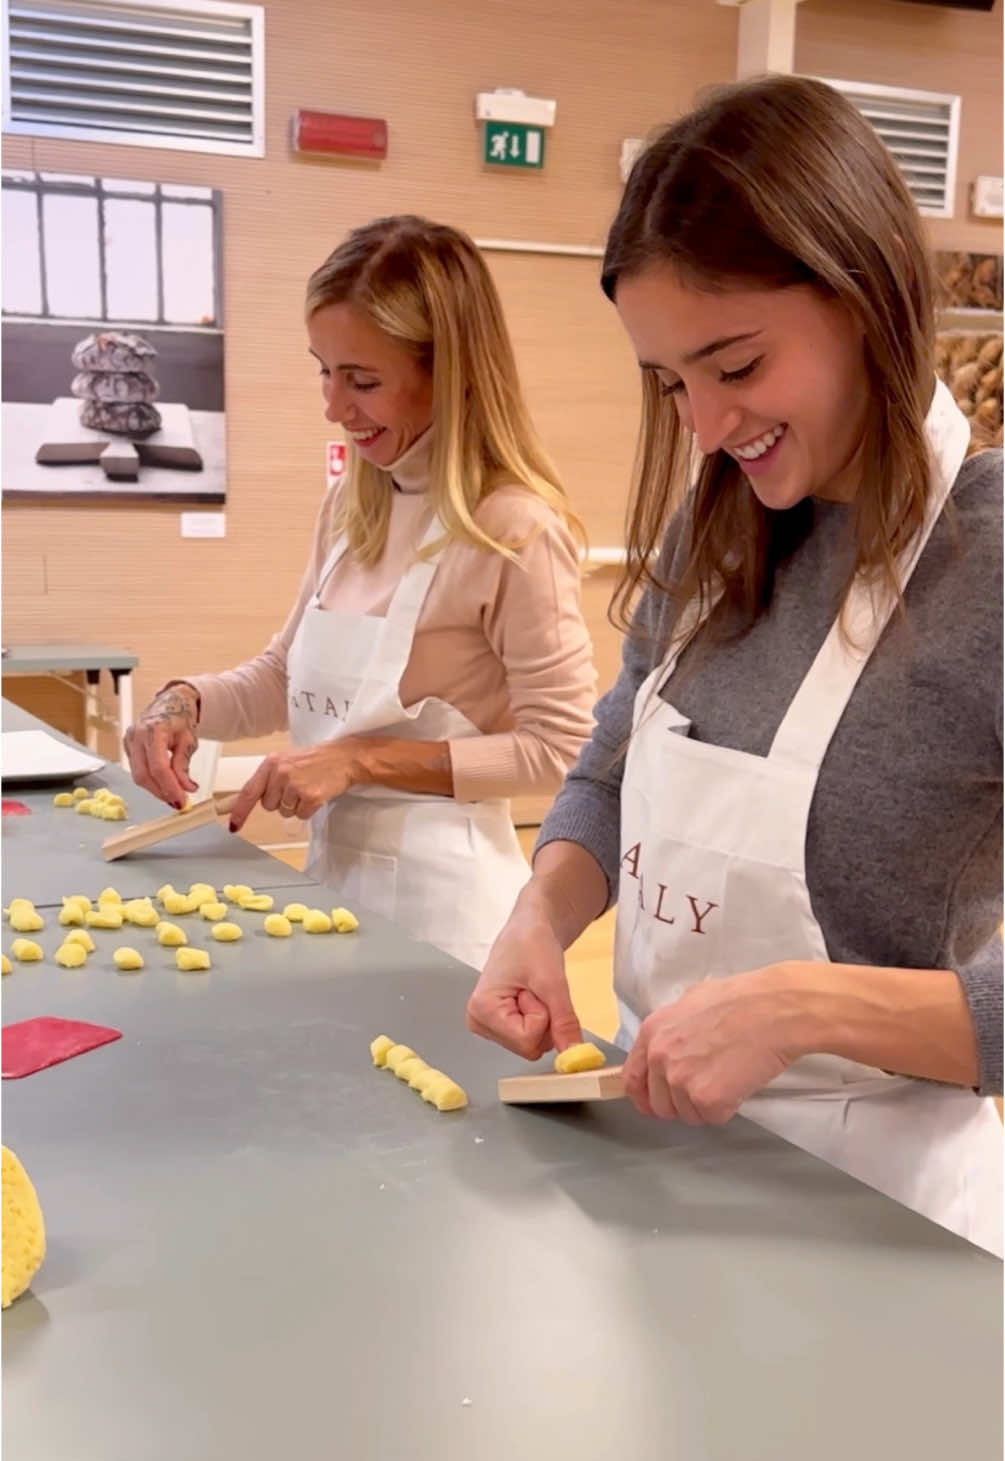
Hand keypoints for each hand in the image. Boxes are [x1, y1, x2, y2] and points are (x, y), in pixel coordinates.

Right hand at [124, 683, 199, 807]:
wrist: (171, 703)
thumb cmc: (181, 718)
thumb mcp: (189, 741)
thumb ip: (184, 765)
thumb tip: (186, 788)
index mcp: (154, 730)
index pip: (158, 766)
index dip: (169, 787)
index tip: (181, 800)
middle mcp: (137, 735)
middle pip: (144, 774)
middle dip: (161, 792)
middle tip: (178, 802)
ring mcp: (129, 740)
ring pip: (138, 775)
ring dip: (155, 789)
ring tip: (173, 795)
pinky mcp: (127, 747)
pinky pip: (136, 770)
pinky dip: (150, 781)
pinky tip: (163, 784)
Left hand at [228, 739, 366, 831]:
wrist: (344, 758)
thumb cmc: (315, 760)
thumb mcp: (287, 761)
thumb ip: (269, 778)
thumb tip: (251, 800)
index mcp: (271, 763)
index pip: (249, 791)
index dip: (239, 810)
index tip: (234, 825)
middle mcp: (281, 773)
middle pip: (268, 806)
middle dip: (280, 801)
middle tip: (296, 787)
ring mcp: (295, 785)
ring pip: (285, 812)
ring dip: (296, 806)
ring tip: (307, 788)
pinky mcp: (311, 797)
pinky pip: (301, 816)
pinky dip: (309, 810)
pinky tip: (316, 794)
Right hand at [466, 895, 582, 1060]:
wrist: (528, 927)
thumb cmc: (532, 943)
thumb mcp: (552, 981)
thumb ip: (563, 1020)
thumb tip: (576, 1053)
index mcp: (481, 1011)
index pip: (526, 1040)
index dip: (542, 1016)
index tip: (533, 988)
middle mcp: (478, 1022)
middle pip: (528, 1046)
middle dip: (542, 1019)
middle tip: (534, 989)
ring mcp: (487, 1025)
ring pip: (531, 1044)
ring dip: (542, 1018)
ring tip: (531, 990)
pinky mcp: (498, 1025)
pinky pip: (529, 1037)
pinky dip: (539, 1019)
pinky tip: (528, 997)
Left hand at [623, 965, 804, 1124]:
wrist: (774, 1008)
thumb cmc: (742, 1000)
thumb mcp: (692, 1002)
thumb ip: (672, 1030)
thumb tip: (669, 1047)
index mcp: (653, 1032)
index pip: (632, 1078)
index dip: (644, 1095)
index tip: (654, 1102)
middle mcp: (660, 1057)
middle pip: (659, 1104)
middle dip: (682, 1102)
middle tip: (710, 1084)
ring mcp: (682, 1080)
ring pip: (688, 1114)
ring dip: (707, 1105)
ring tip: (729, 1075)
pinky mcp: (707, 1099)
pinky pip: (712, 1118)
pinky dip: (728, 1107)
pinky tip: (740, 1082)